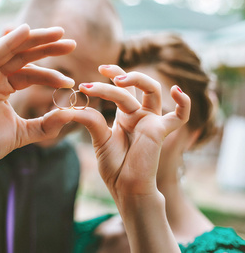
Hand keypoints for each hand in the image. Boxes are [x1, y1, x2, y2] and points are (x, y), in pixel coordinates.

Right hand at [0, 24, 76, 197]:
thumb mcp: (20, 134)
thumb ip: (44, 125)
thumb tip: (70, 114)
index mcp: (2, 87)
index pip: (30, 73)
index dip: (51, 74)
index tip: (71, 80)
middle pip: (22, 56)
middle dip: (47, 48)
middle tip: (72, 44)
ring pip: (9, 51)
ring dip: (33, 40)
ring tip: (58, 34)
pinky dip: (7, 43)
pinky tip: (25, 31)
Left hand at [74, 65, 190, 199]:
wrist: (126, 188)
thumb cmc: (114, 167)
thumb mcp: (99, 138)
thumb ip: (90, 120)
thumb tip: (73, 107)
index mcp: (125, 115)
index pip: (123, 87)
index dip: (114, 74)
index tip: (99, 68)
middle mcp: (140, 115)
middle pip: (135, 86)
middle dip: (119, 75)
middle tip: (101, 71)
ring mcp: (151, 121)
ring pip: (151, 91)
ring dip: (137, 80)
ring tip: (119, 80)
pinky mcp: (160, 131)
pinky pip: (180, 116)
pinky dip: (184, 103)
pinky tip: (177, 91)